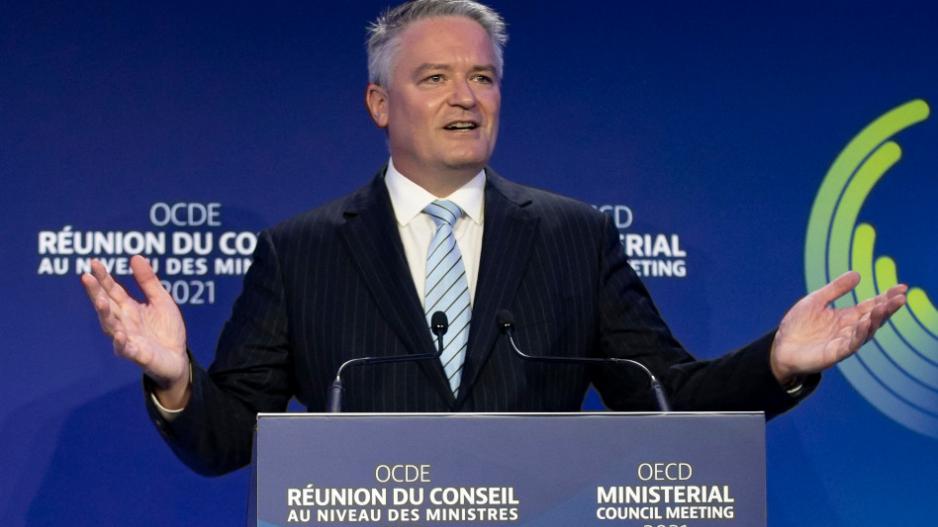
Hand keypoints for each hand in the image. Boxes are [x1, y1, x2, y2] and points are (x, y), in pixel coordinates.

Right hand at [81, 255, 189, 407]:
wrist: (178, 358)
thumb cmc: (166, 330)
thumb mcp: (161, 300)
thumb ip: (148, 281)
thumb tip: (135, 256)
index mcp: (128, 308)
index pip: (112, 291)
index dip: (103, 277)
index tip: (93, 262)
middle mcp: (123, 323)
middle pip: (106, 306)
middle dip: (96, 293)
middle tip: (86, 277)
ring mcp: (128, 339)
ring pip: (112, 327)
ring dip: (105, 314)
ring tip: (100, 301)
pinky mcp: (138, 355)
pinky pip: (128, 350)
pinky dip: (122, 343)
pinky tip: (121, 335)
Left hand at [770, 271, 906, 383]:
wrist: (780, 347)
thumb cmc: (798, 325)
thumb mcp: (816, 300)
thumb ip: (836, 289)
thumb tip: (857, 274)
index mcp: (846, 317)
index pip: (871, 306)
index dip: (886, 298)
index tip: (902, 288)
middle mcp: (849, 330)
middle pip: (873, 318)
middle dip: (887, 308)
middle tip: (901, 298)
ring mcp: (843, 342)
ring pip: (866, 332)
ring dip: (876, 320)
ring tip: (885, 308)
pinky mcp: (834, 354)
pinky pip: (850, 345)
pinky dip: (859, 335)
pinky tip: (865, 324)